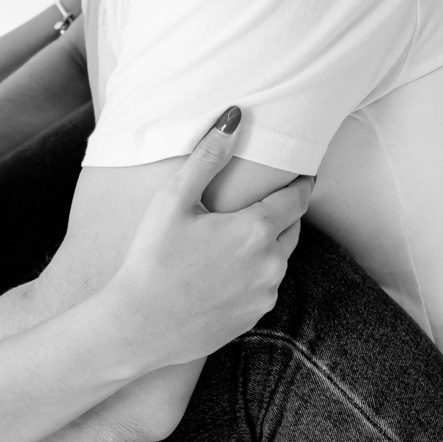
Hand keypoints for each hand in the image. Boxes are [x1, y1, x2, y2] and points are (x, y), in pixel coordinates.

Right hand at [105, 109, 311, 370]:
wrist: (137, 326)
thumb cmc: (151, 257)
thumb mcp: (173, 199)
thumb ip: (208, 156)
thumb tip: (235, 116)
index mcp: (255, 230)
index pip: (296, 198)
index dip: (302, 182)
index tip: (306, 171)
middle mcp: (270, 264)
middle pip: (293, 228)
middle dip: (286, 212)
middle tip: (271, 199)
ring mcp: (264, 294)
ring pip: (279, 259)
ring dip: (269, 244)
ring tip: (243, 235)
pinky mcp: (253, 317)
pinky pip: (265, 287)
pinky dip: (256, 273)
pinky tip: (228, 270)